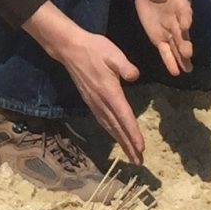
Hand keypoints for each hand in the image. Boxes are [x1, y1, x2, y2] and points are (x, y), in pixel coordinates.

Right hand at [31, 5, 144, 162]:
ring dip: (120, 141)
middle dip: (128, 145)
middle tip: (138, 161)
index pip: (124, 116)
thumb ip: (124, 66)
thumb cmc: (94, 48)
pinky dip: (111, 131)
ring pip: (109, 126)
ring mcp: (93, 102)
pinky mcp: (89, 100)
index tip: (140, 148)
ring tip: (130, 154)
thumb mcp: (112, 53)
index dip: (132, 133)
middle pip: (117, 127)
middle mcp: (101, 101)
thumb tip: (135, 76)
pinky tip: (115, 136)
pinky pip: (102, 120)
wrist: (70, 49)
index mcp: (109, 91)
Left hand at [133, 0, 194, 78]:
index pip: (184, 12)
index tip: (185, 27)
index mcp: (180, 3)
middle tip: (188, 54)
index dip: (185, 19)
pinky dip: (170, 61)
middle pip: (182, 33)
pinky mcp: (159, 36)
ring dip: (181, 57)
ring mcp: (170, 29)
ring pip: (176, 45)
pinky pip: (165, 50)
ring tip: (187, 70)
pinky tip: (176, 72)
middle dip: (184, 43)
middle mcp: (178, 19)